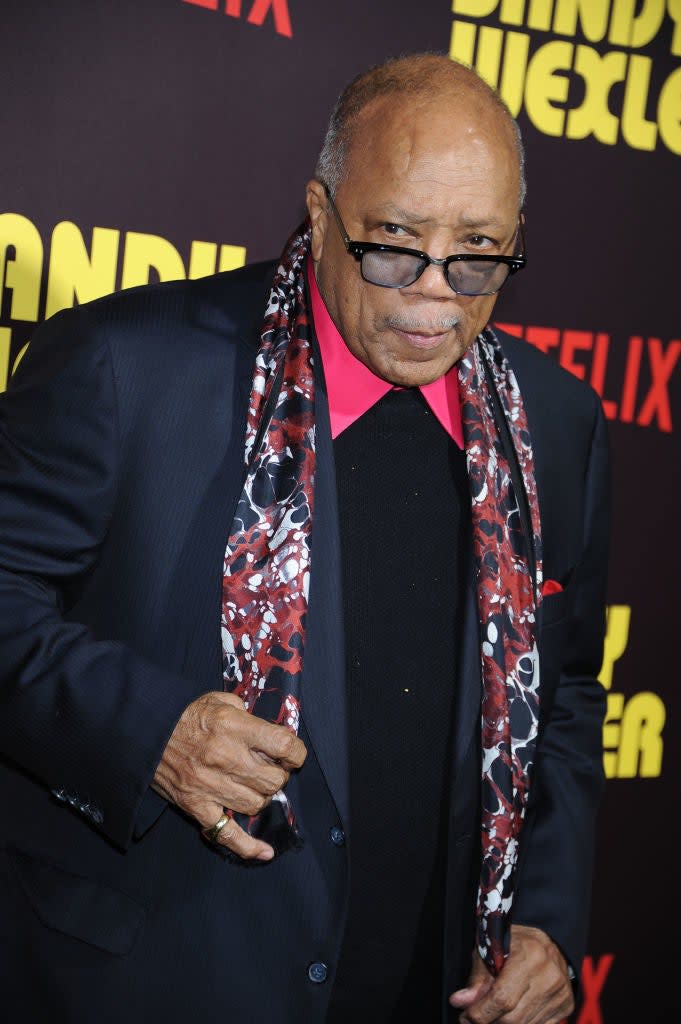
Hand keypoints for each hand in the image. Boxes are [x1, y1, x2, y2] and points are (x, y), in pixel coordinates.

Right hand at [152, 691, 306, 860]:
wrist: (144, 732)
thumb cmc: (184, 715)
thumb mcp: (218, 700)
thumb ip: (246, 712)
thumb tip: (268, 730)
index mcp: (233, 727)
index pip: (282, 745)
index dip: (295, 751)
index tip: (293, 753)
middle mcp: (225, 757)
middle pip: (274, 779)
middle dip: (279, 774)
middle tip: (271, 768)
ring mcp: (210, 785)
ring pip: (257, 804)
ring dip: (263, 796)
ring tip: (255, 786)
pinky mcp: (195, 806)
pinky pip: (226, 834)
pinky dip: (247, 847)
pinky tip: (265, 852)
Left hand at [449, 925, 573, 1023]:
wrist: (549, 939)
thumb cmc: (515, 941)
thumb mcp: (490, 949)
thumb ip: (477, 978)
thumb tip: (460, 1002)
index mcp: (530, 955)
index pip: (502, 997)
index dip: (480, 1013)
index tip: (465, 1016)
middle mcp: (549, 976)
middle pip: (513, 1018)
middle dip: (489, 1021)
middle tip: (474, 1017)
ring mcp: (560, 994)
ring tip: (491, 1013)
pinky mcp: (566, 1006)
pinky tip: (511, 1013)